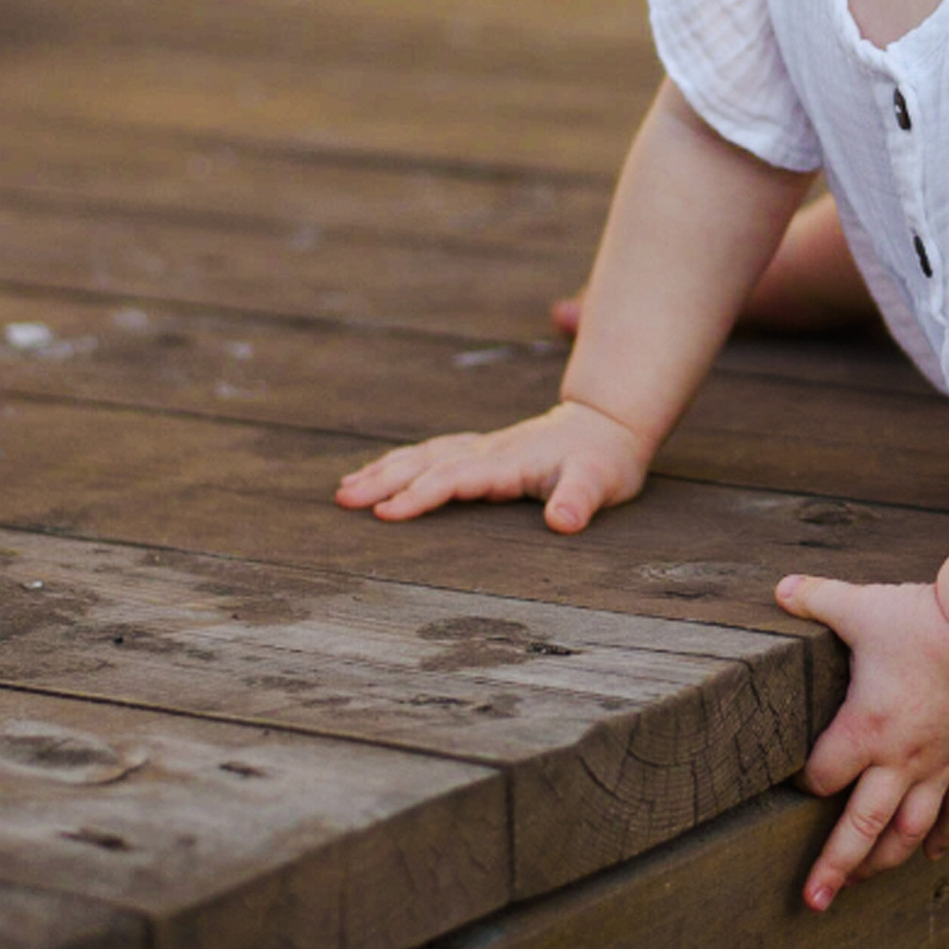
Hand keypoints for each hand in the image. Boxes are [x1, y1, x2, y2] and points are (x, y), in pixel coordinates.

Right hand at [335, 397, 650, 532]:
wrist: (606, 426)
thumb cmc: (604, 461)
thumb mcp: (600, 482)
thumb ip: (580, 499)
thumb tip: (563, 522)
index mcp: (508, 462)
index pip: (455, 478)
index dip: (420, 495)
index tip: (385, 513)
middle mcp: (487, 452)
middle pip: (427, 462)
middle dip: (383, 480)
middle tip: (342, 499)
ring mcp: (481, 449)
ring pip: (423, 455)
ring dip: (384, 469)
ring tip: (344, 489)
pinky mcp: (479, 452)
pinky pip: (431, 453)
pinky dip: (400, 462)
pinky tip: (378, 473)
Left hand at [775, 575, 948, 911]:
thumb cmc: (922, 620)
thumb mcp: (861, 607)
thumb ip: (817, 599)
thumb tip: (778, 587)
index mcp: (864, 730)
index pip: (821, 778)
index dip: (805, 785)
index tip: (798, 785)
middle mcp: (900, 761)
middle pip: (862, 828)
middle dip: (835, 868)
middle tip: (814, 903)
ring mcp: (940, 767)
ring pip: (910, 832)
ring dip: (885, 862)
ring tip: (863, 883)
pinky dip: (946, 837)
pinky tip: (932, 856)